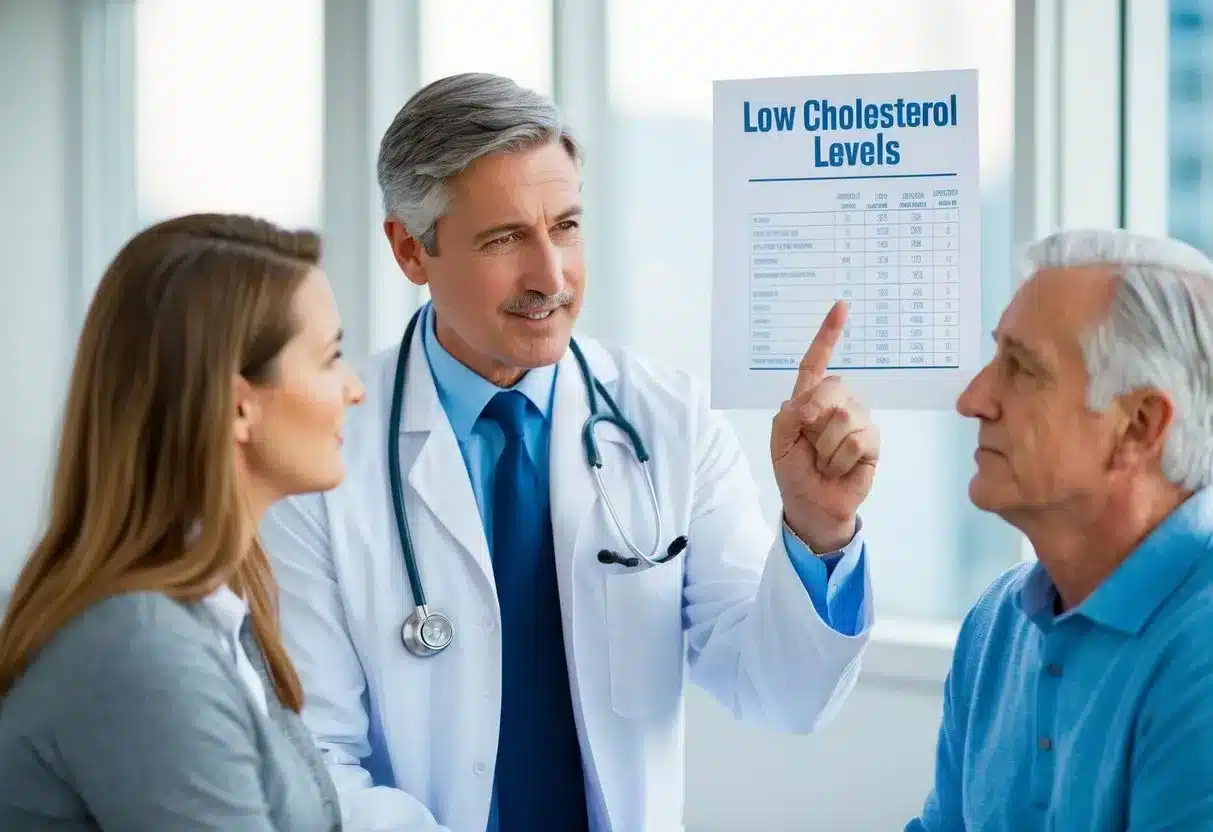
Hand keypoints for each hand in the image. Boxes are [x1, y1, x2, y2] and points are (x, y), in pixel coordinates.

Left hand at [770, 301, 879, 552]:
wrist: (810, 505)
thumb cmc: (793, 471)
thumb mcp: (778, 442)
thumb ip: (787, 416)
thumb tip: (809, 403)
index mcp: (808, 397)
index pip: (817, 361)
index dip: (828, 335)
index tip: (840, 307)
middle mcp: (835, 403)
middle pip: (835, 387)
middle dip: (816, 413)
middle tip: (808, 437)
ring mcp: (857, 420)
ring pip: (846, 417)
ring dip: (826, 447)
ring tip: (823, 460)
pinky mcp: (871, 442)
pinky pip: (858, 440)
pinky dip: (840, 459)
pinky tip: (838, 468)